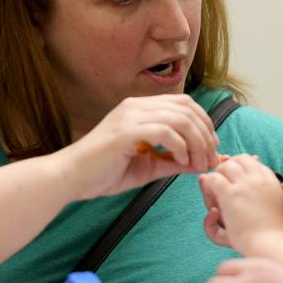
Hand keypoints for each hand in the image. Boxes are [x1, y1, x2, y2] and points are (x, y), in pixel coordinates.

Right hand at [60, 94, 219, 199]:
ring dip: (196, 142)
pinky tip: (181, 162)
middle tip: (210, 159)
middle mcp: (137, 106)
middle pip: (187, 109)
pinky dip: (179, 146)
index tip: (212, 148)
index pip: (185, 104)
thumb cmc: (105, 173)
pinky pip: (164, 131)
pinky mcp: (125, 131)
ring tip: (198, 163)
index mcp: (141, 108)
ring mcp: (130, 116)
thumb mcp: (149, 167)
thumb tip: (203, 162)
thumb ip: (175, 162)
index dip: (205, 123)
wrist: (70, 178)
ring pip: (180, 118)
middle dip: (206, 134)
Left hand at [198, 155, 282, 253]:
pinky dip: (208, 186)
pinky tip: (213, 206)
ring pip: (225, 167)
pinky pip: (214, 179)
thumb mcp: (271, 203)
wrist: (268, 243)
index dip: (240, 169)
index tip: (235, 182)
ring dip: (218, 176)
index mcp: (271, 180)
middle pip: (238, 160)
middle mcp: (258, 178)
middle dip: (228, 168)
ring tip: (216, 195)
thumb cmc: (269, 229)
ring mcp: (244, 185)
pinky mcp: (231, 194)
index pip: (252, 162)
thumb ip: (262, 185)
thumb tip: (254, 159)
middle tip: (223, 186)